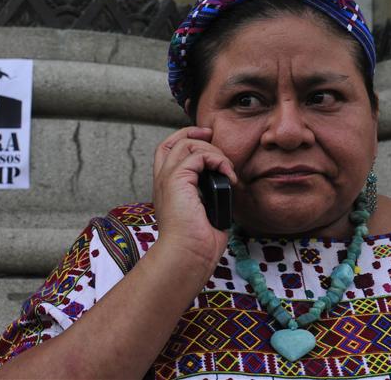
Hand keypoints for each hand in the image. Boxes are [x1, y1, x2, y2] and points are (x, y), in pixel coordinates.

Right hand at [152, 127, 236, 269]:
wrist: (187, 256)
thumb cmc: (197, 243)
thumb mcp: (205, 211)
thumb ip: (209, 193)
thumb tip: (226, 184)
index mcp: (167, 188)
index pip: (169, 151)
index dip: (185, 138)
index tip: (207, 139)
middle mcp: (163, 181)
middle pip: (172, 141)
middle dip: (195, 134)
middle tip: (216, 142)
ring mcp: (167, 179)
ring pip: (186, 143)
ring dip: (212, 151)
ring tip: (226, 170)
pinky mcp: (176, 180)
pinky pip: (198, 155)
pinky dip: (217, 160)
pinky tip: (227, 175)